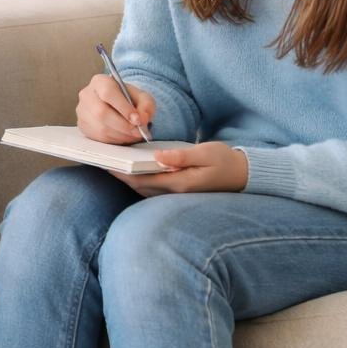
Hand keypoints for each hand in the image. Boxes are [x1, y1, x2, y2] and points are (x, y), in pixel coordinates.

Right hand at [76, 73, 155, 143]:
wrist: (118, 104)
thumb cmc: (128, 98)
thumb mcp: (143, 97)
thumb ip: (146, 106)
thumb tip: (142, 119)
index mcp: (100, 81)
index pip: (108, 93)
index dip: (123, 108)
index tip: (137, 119)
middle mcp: (87, 94)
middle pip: (101, 112)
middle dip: (123, 125)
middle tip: (138, 131)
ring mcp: (82, 111)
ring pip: (101, 127)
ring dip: (121, 135)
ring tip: (133, 134)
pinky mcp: (83, 125)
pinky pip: (98, 137)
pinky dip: (114, 139)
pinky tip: (123, 135)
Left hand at [110, 141, 248, 196]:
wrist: (243, 175)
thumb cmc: (225, 161)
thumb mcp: (205, 153)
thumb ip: (181, 156)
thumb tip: (158, 156)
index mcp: (180, 183)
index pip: (144, 179)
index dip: (123, 173)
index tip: (108, 163)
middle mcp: (175, 192)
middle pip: (140, 186)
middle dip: (121, 176)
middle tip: (103, 162)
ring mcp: (177, 194)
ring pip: (145, 189)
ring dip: (129, 179)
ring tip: (113, 164)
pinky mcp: (179, 191)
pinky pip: (153, 188)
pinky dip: (140, 180)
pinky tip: (132, 169)